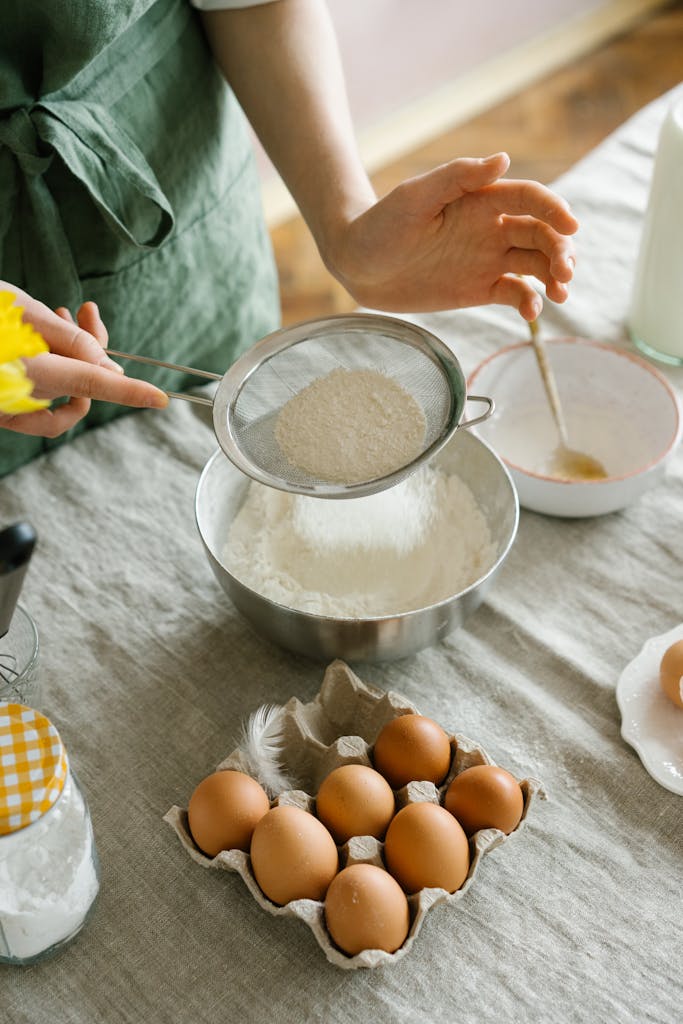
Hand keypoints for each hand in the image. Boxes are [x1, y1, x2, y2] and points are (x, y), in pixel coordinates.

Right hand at [0, 286, 167, 437]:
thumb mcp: (18, 309)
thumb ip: (67, 340)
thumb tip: (106, 367)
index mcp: (27, 368)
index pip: (94, 382)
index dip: (131, 392)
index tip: (160, 398)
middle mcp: (18, 395)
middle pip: (80, 383)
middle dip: (93, 348)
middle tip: (85, 313)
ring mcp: (8, 409)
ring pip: (62, 394)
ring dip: (71, 359)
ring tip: (56, 317)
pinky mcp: (2, 413)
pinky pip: (37, 414)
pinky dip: (52, 391)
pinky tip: (49, 357)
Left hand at [325, 154, 578, 319]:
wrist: (358, 264)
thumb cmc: (382, 223)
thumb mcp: (415, 197)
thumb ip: (458, 178)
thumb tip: (504, 160)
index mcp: (482, 200)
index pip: (530, 200)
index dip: (555, 210)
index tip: (571, 227)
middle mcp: (492, 228)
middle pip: (541, 234)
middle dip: (560, 250)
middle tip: (564, 272)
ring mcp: (488, 260)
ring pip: (535, 265)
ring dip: (554, 276)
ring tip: (560, 294)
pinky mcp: (479, 289)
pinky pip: (515, 294)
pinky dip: (530, 302)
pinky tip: (532, 311)